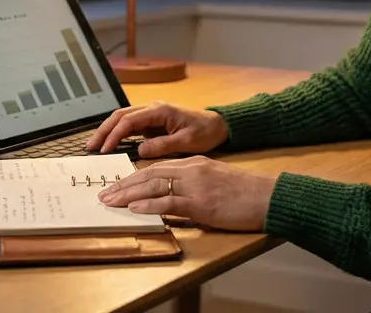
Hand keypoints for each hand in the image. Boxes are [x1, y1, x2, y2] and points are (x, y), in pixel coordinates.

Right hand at [85, 102, 229, 157]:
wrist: (217, 125)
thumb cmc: (204, 132)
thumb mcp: (186, 141)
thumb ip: (162, 145)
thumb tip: (140, 151)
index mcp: (159, 111)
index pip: (129, 121)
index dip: (114, 135)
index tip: (105, 150)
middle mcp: (152, 109)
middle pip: (120, 116)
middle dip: (103, 130)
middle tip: (90, 147)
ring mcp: (151, 114)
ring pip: (122, 119)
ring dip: (108, 131)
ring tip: (95, 146)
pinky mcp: (152, 122)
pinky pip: (130, 125)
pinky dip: (118, 133)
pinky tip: (109, 144)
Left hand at [97, 156, 276, 231]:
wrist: (267, 196)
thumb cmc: (243, 193)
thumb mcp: (213, 181)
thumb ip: (191, 185)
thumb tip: (169, 200)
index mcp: (194, 163)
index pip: (156, 167)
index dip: (133, 176)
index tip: (116, 185)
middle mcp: (191, 170)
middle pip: (149, 174)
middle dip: (123, 184)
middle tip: (104, 193)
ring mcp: (195, 186)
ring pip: (154, 186)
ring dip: (128, 195)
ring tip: (110, 201)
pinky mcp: (201, 203)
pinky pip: (169, 202)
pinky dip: (149, 205)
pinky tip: (134, 208)